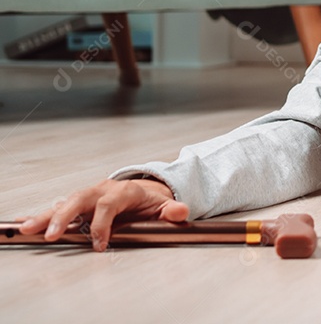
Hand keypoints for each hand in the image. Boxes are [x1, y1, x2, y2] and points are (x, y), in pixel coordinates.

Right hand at [18, 178, 188, 250]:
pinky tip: (25, 223)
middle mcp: (103, 190)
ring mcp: (89, 196)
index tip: (99, 244)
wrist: (146, 191)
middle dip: (64, 216)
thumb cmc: (152, 201)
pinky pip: (58, 208)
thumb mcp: (166, 205)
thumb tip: (181, 211)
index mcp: (124, 190)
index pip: (109, 204)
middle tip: (53, 235)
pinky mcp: (79, 203)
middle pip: (80, 199)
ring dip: (46, 216)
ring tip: (29, 229)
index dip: (103, 224)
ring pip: (65, 203)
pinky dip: (42, 215)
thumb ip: (173, 210)